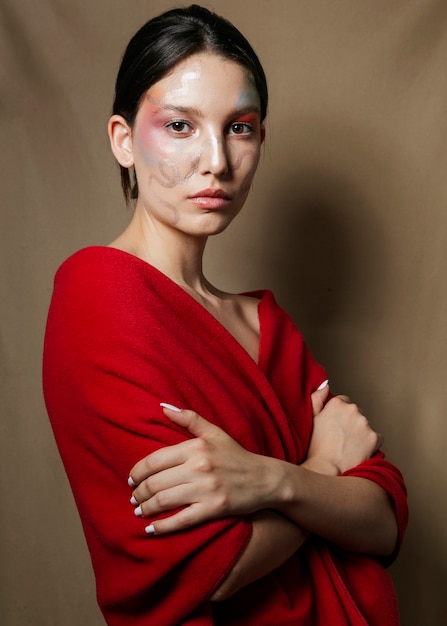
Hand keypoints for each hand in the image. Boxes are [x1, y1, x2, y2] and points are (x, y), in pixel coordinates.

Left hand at [129, 406, 274, 533]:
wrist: (266, 479)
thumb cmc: (237, 455)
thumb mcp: (215, 433)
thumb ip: (189, 418)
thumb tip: (163, 407)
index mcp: (196, 447)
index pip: (154, 460)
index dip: (137, 472)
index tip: (131, 479)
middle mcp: (199, 467)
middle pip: (155, 482)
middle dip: (138, 492)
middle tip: (133, 498)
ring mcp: (206, 489)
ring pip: (163, 501)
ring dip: (146, 509)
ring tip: (139, 511)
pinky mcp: (214, 509)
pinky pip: (181, 520)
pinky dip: (162, 527)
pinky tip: (151, 529)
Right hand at [304, 389, 382, 475]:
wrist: (325, 470)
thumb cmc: (314, 447)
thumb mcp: (310, 419)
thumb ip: (317, 398)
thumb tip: (326, 385)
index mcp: (337, 403)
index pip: (344, 402)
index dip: (339, 415)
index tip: (335, 427)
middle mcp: (353, 409)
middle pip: (356, 412)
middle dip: (351, 423)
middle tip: (341, 438)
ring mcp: (365, 423)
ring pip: (366, 426)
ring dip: (360, 433)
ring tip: (348, 446)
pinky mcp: (375, 437)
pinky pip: (376, 439)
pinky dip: (370, 444)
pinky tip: (358, 452)